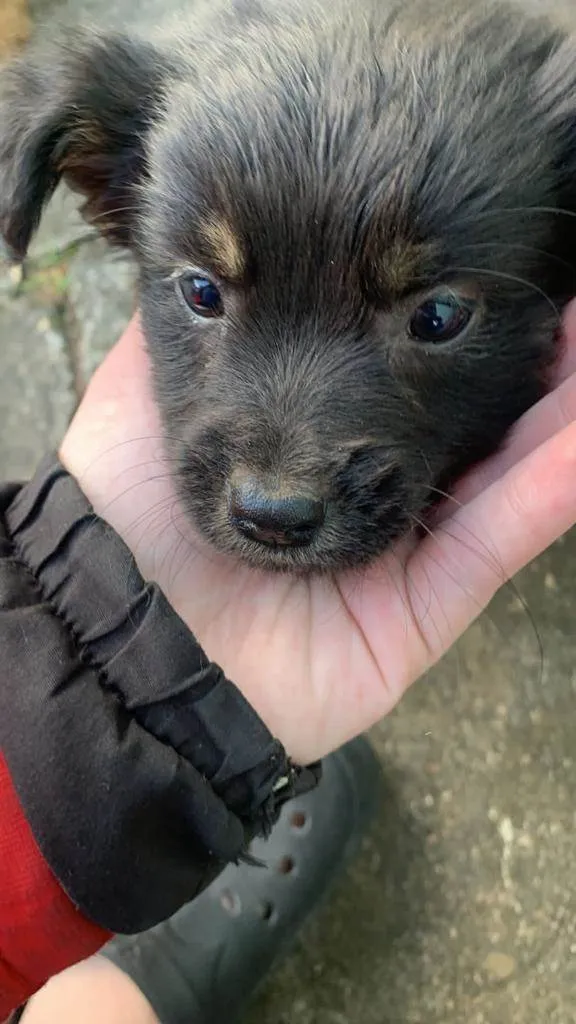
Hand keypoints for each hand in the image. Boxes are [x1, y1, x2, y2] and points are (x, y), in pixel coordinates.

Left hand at [60, 305, 575, 764]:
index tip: (476, 261)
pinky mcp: (421, 610)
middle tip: (566, 299)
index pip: (393, 369)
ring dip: (557, 412)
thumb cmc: (124, 518)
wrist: (122, 638)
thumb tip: (207, 261)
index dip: (437, 317)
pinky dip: (549, 491)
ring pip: (500, 472)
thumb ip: (187, 335)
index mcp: (310, 441)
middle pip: (463, 418)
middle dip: (522, 360)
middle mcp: (360, 488)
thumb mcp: (141, 400)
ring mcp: (397, 551)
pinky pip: (496, 545)